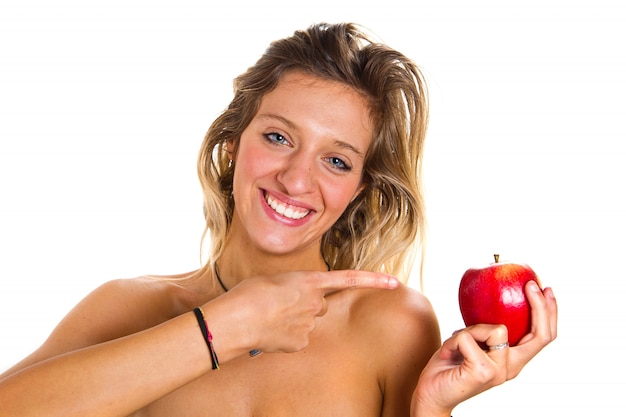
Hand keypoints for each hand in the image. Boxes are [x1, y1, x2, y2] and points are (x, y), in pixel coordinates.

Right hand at [214, 270, 398, 353]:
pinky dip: (286, 337)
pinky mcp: (301, 343)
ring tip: (269, 318)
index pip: (349, 278)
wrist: (236, 319)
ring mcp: (309, 324)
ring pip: (307, 323)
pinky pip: (298, 339)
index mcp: (308, 280)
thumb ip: (294, 289)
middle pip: (319, 305)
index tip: (395, 281)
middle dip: (305, 306)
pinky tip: (271, 333)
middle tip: (279, 305)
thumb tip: (295, 305)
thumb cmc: (248, 295)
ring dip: (293, 321)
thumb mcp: (275, 281)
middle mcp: (315, 302)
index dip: (374, 280)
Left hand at [411, 281, 557, 415]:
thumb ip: (484, 330)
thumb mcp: (470, 342)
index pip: (542, 338)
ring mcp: (499, 371)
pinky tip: (446, 354)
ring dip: (470, 329)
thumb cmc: (448, 365)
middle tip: (531, 284)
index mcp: (512, 361)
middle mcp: (511, 368)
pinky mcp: (483, 371)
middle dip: (542, 307)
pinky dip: (452, 340)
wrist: (431, 395)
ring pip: (496, 328)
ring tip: (455, 345)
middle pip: (541, 335)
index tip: (545, 288)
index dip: (549, 312)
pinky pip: (467, 337)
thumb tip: (493, 297)